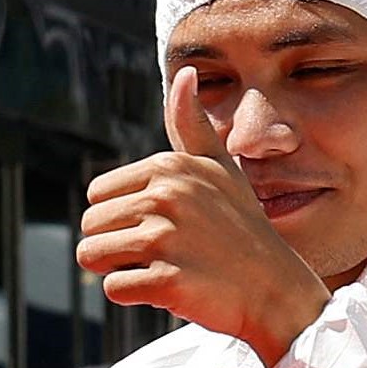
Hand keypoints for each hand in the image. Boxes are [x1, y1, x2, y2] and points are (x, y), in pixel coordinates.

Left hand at [77, 68, 330, 361]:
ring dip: (121, 269)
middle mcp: (166, 195)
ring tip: (164, 267)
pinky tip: (171, 289)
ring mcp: (166, 238)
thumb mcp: (221, 169)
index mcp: (170, 166)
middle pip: (89, 225)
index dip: (122, 216)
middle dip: (116, 245)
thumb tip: (186, 72)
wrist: (276, 289)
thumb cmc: (242, 229)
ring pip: (91, 255)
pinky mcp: (166, 280)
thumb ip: (191, 126)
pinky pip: (112, 288)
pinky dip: (135, 294)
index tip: (166, 224)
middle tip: (165, 251)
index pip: (97, 195)